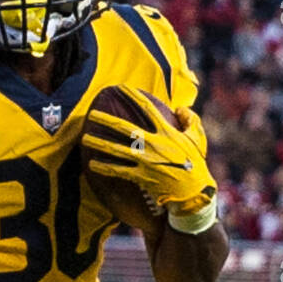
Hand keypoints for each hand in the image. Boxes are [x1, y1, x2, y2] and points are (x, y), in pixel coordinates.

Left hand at [85, 87, 215, 216]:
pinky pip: (119, 171)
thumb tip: (179, 108)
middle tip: (92, 113)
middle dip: (106, 120)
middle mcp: (154, 144)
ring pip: (117, 150)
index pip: (147, 108)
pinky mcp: (142, 177)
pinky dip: (105, 168)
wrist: (194, 193)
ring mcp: (146, 161)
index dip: (133, 96)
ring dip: (99, 143)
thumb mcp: (198, 138)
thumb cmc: (196, 165)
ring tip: (85, 138)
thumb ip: (190, 119)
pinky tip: (92, 164)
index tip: (121, 88)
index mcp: (167, 131)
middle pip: (124, 128)